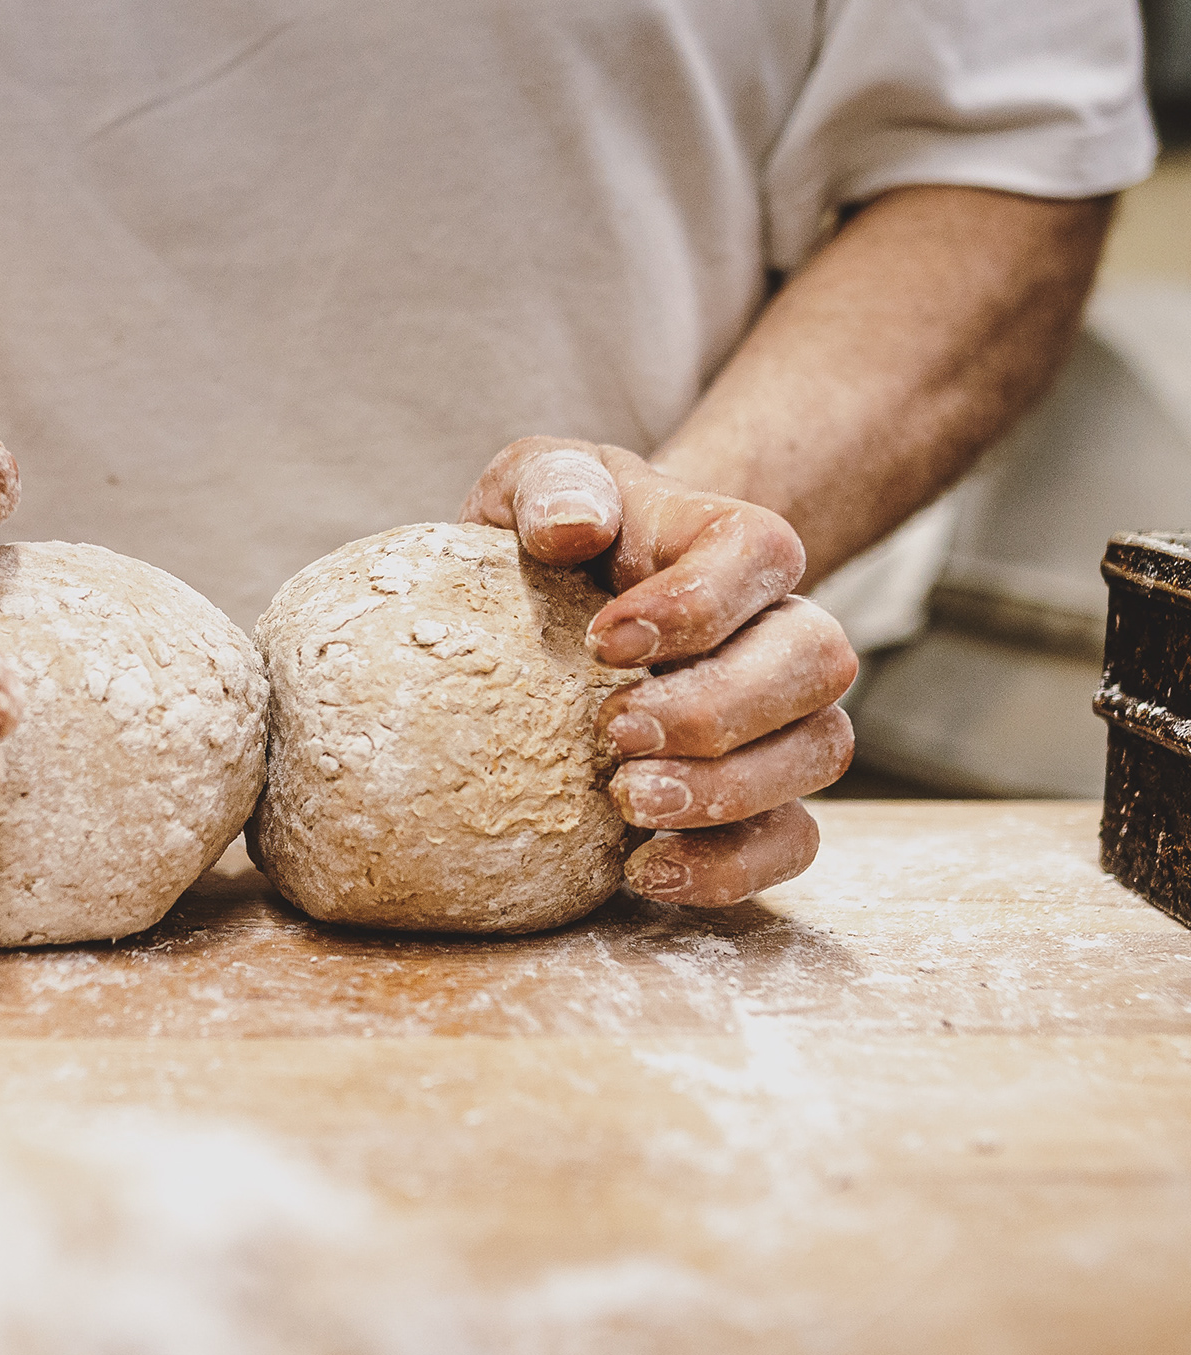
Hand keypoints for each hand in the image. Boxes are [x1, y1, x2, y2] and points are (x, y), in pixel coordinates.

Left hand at [462, 439, 857, 906]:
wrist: (558, 610)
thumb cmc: (553, 540)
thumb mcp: (536, 485)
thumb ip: (551, 484)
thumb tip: (571, 527)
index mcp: (730, 543)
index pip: (761, 553)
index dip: (697, 603)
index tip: (603, 640)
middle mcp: (778, 628)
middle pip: (816, 661)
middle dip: (718, 708)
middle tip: (613, 732)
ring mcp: (782, 717)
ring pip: (819, 753)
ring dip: (728, 791)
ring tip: (626, 805)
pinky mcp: (762, 797)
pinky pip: (792, 841)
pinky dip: (730, 866)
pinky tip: (644, 870)